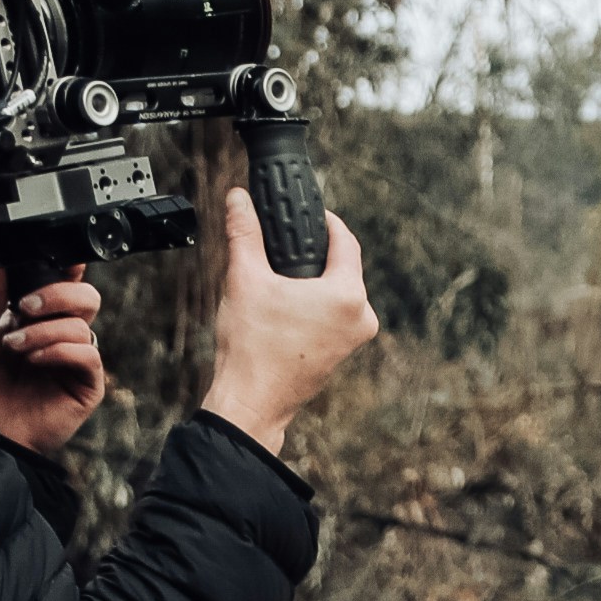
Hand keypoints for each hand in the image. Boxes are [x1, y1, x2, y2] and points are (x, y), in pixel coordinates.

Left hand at [0, 267, 105, 453]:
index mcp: (38, 319)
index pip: (65, 284)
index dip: (68, 269)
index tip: (58, 259)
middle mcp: (61, 336)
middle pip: (86, 297)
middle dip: (58, 294)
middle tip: (24, 307)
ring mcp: (76, 361)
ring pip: (83, 325)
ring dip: (44, 331)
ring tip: (13, 347)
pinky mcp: (87, 386)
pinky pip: (88, 355)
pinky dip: (60, 350)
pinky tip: (34, 360)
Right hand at [197, 185, 379, 457]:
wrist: (252, 401)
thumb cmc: (252, 348)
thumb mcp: (244, 278)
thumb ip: (243, 233)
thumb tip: (239, 199)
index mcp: (348, 295)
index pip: (345, 240)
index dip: (325, 220)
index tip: (309, 210)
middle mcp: (361, 316)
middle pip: (343, 266)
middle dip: (315, 251)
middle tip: (288, 239)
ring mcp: (355, 337)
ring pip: (338, 291)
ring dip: (314, 277)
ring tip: (281, 272)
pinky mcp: (343, 351)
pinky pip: (334, 313)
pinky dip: (315, 301)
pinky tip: (288, 300)